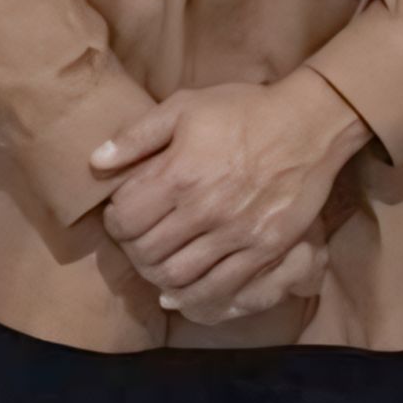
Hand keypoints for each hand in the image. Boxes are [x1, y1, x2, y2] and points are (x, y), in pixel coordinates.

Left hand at [93, 74, 368, 322]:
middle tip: (135, 242)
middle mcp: (205, 209)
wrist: (307, 124)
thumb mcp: (185, 106)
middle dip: (132, 251)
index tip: (119, 215)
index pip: (127, 218)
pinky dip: (194, 296)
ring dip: (157, 276)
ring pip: (179, 277)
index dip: (114, 221)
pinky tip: (181, 289)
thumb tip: (95, 161)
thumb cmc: (243, 110)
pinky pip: (221, 287)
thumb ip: (137, 136)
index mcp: (181, 173)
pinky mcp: (263, 250)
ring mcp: (236, 234)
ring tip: (156, 263)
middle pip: (147, 252)